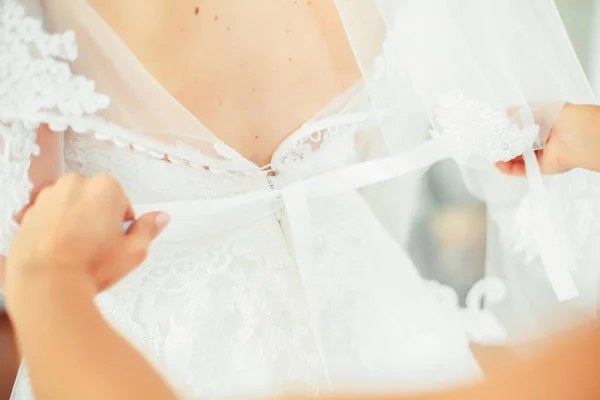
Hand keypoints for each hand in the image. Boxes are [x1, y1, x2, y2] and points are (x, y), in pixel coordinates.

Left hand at [5, 173, 168, 301]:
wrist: (45, 284)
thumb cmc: (86, 267)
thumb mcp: (133, 251)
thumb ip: (149, 229)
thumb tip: (159, 219)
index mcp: (105, 188)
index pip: (122, 203)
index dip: (121, 225)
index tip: (114, 240)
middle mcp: (74, 185)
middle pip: (95, 201)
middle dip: (98, 218)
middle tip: (98, 246)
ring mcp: (48, 196)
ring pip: (72, 206)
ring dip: (76, 222)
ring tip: (78, 250)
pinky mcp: (28, 211)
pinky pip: (50, 217)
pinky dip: (55, 229)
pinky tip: (60, 250)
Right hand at [496, 103, 599, 174]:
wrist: (583, 137)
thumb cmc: (569, 119)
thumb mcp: (541, 108)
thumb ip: (521, 112)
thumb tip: (505, 113)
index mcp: (546, 122)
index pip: (522, 126)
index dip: (508, 128)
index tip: (496, 128)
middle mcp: (545, 139)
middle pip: (518, 143)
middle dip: (503, 143)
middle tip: (490, 142)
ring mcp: (543, 154)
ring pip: (518, 158)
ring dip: (503, 156)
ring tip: (491, 153)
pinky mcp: (542, 167)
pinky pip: (522, 169)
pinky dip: (508, 168)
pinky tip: (498, 163)